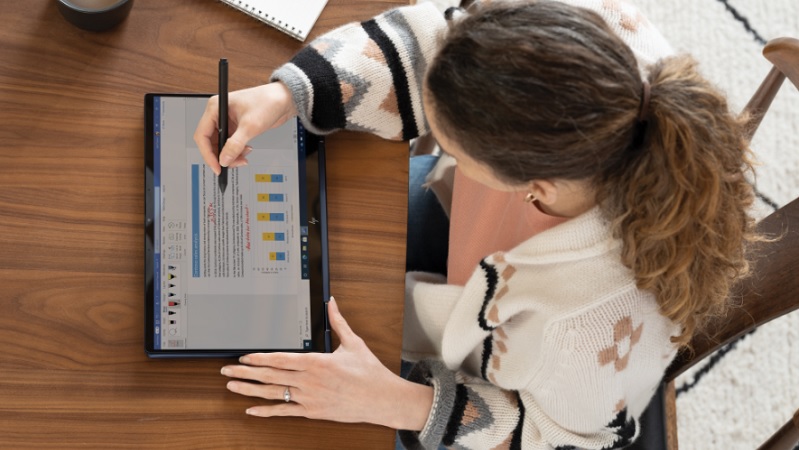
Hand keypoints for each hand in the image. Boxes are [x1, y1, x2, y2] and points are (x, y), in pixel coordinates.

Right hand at [193, 81, 297, 174]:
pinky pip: (231, 144)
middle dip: (221, 155)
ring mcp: (228, 120)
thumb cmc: (267, 102)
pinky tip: (246, 151)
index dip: (208, 153)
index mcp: (216, 107)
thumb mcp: (250, 126)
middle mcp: (219, 113)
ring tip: (243, 158)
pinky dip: (237, 151)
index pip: (203, 135)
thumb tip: (224, 160)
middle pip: (211, 142)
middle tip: (233, 164)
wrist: (284, 99)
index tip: (217, 166)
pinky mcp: (236, 127)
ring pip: (221, 145)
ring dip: (231, 154)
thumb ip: (235, 145)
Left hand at [220, 297, 432, 429]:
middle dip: (245, 373)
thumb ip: (338, 321)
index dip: (258, 358)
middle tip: (226, 371)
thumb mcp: (353, 343)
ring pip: (273, 394)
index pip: (280, 359)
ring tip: (232, 387)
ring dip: (250, 390)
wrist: (382, 399)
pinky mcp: (313, 412)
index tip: (242, 357)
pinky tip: (251, 411)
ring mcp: (309, 399)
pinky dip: (266, 412)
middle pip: (270, 376)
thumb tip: (331, 302)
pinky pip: (285, 412)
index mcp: (316, 362)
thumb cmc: (369, 372)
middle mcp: (309, 381)